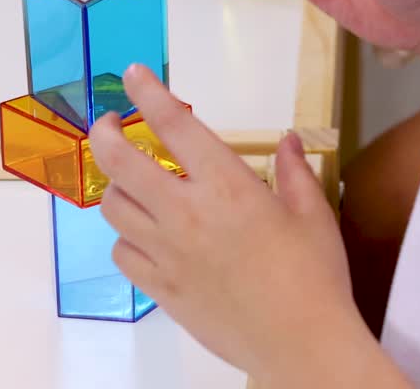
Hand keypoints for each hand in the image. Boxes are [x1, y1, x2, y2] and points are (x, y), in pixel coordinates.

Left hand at [88, 64, 406, 386]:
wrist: (301, 345)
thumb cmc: (314, 277)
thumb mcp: (314, 215)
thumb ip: (295, 172)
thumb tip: (287, 141)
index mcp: (226, 185)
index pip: (173, 124)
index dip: (147, 92)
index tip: (133, 75)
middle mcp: (186, 212)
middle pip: (118, 162)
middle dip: (104, 134)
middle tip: (109, 126)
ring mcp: (166, 252)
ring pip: (112, 208)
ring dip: (117, 188)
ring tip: (134, 185)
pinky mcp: (159, 288)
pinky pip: (122, 252)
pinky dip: (126, 237)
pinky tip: (145, 235)